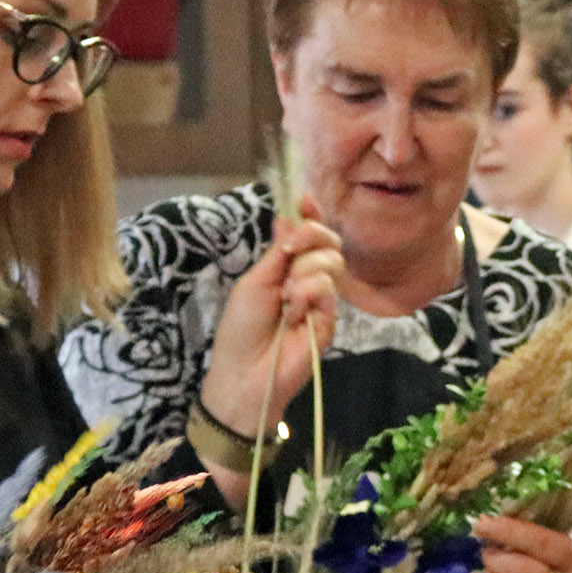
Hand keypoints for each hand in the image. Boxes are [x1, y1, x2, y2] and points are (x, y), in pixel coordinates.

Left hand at [199, 197, 343, 449]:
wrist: (245, 374)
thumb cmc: (240, 330)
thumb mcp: (254, 282)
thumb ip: (277, 251)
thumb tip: (286, 216)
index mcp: (285, 268)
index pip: (306, 234)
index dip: (308, 214)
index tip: (304, 198)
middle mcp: (307, 280)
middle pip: (327, 241)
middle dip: (311, 235)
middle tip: (291, 249)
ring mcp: (322, 300)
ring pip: (332, 261)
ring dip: (305, 271)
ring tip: (286, 297)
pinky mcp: (331, 319)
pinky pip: (330, 288)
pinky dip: (310, 292)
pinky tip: (295, 310)